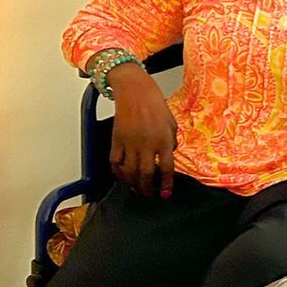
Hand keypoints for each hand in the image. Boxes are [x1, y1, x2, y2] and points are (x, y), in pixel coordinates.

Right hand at [109, 66, 178, 197]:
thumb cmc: (155, 105)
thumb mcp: (172, 123)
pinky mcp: (116, 140)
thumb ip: (171, 142)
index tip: (166, 193)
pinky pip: (115, 162)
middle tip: (150, 194)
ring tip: (137, 189)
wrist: (135, 92)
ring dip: (133, 184)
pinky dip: (118, 172)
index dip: (166, 184)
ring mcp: (130, 143)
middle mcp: (147, 144)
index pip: (167, 168)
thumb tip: (169, 156)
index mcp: (163, 140)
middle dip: (148, 188)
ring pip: (130, 171)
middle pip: (147, 174)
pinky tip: (122, 176)